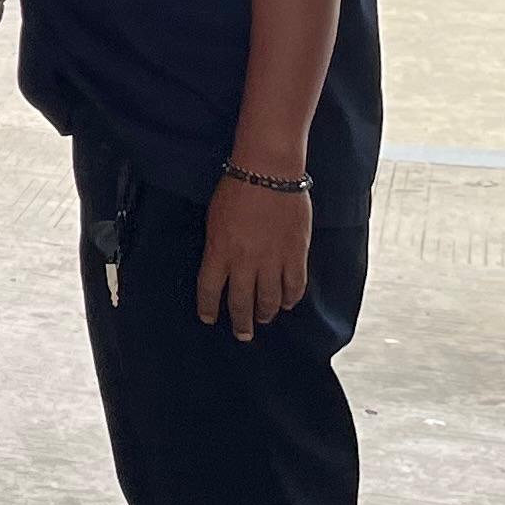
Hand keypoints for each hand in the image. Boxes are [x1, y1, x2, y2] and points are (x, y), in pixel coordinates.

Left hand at [196, 174, 313, 340]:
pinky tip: (288, 303)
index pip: (209, 290)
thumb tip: (221, 266)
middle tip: (242, 334)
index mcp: (219, 251)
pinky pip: (295, 287)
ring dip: (266, 313)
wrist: (269, 171)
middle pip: (240, 303)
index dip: (208, 308)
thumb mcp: (215, 218)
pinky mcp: (296, 255)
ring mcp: (272, 260)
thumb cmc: (237, 187)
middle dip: (240, 323)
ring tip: (264, 318)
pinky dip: (291, 299)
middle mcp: (244, 262)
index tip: (208, 318)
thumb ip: (218, 246)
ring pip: (269, 301)